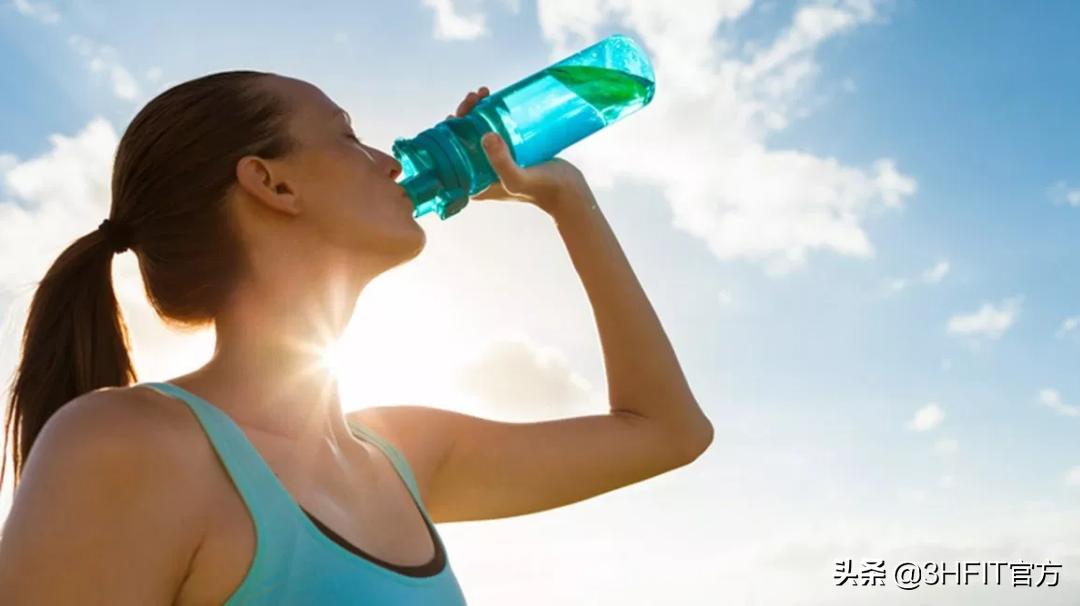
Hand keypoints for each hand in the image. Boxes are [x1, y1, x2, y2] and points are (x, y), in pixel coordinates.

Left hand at [448, 86, 591, 213]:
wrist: (569, 192)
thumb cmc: (542, 189)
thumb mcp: (518, 178)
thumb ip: (502, 162)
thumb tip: (486, 135)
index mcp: (472, 183)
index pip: (451, 154)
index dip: (450, 130)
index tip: (459, 112)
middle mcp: (479, 174)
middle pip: (463, 139)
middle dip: (464, 114)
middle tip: (475, 97)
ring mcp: (494, 163)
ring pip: (477, 132)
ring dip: (476, 111)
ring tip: (483, 93)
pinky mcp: (509, 154)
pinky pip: (494, 130)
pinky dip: (491, 115)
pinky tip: (494, 100)